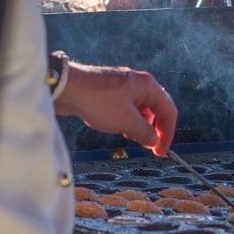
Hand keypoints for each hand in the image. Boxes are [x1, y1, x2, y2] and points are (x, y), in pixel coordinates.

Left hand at [54, 62, 176, 155]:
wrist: (65, 88)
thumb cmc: (97, 101)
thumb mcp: (127, 122)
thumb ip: (145, 133)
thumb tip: (154, 141)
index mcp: (148, 85)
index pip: (168, 111)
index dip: (167, 133)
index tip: (162, 150)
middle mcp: (138, 83)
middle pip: (156, 109)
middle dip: (153, 130)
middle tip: (148, 147)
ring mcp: (123, 86)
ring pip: (140, 110)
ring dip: (138, 126)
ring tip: (130, 137)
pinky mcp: (110, 91)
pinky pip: (126, 108)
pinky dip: (126, 120)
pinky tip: (117, 128)